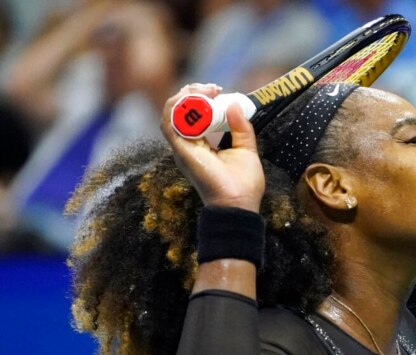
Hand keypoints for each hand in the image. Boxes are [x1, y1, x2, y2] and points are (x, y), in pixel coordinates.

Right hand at [160, 84, 264, 212]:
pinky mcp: (181, 151)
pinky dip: (178, 107)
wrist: (239, 204)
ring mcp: (182, 148)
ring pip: (170, 113)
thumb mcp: (246, 149)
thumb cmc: (243, 184)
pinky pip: (169, 123)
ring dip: (186, 96)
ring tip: (207, 90)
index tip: (219, 90)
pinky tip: (197, 99)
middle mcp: (188, 145)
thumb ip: (241, 128)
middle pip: (178, 110)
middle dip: (193, 92)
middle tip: (214, 88)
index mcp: (200, 145)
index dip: (201, 98)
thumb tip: (235, 105)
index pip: (191, 115)